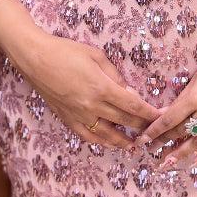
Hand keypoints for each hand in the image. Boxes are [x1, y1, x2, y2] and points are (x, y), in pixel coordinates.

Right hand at [17, 31, 156, 149]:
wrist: (35, 58)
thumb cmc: (66, 51)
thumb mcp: (96, 57)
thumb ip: (115, 76)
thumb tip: (129, 93)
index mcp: (102, 88)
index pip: (133, 106)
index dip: (149, 113)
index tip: (161, 117)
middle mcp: (92, 105)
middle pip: (124, 121)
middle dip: (142, 126)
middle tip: (154, 130)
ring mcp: (78, 114)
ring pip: (106, 134)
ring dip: (123, 141)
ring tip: (135, 145)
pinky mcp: (66, 118)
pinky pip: (86, 135)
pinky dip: (100, 141)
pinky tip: (108, 143)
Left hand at [136, 44, 196, 166]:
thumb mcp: (195, 79)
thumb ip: (181, 100)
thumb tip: (164, 116)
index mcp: (194, 98)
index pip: (169, 120)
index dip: (153, 131)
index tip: (142, 140)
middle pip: (181, 132)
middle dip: (163, 142)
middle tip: (150, 150)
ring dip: (180, 153)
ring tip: (167, 161)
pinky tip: (195, 160)